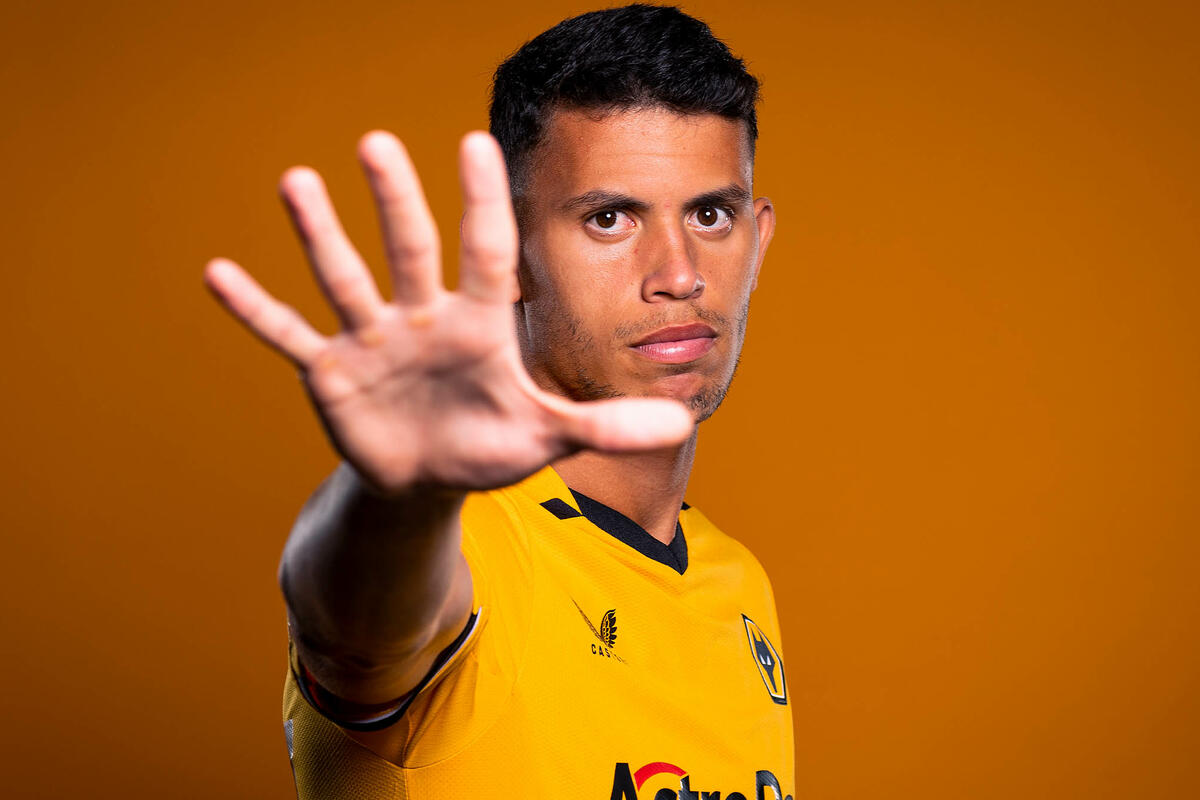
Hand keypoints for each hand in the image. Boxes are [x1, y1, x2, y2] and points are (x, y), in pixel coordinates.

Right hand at [203, 131, 691, 494]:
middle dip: (395, 199)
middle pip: (410, 249)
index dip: (482, 202)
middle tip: (377, 142)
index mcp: (477, 324)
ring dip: (320, 234)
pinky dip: (257, 311)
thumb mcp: (547, 436)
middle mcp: (422, 318)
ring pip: (345, 279)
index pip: (484, 252)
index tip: (476, 141)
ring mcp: (374, 341)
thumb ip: (604, 425)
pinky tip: (218, 272)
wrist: (429, 479)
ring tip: (296, 179)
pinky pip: (290, 337)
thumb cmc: (489, 444)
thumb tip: (681, 425)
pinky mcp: (332, 374)